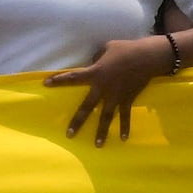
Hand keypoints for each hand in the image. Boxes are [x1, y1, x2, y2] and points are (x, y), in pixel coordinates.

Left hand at [54, 33, 181, 140]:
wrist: (147, 57)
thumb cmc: (126, 49)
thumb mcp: (107, 48)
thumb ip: (97, 59)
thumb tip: (95, 64)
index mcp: (95, 73)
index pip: (73, 77)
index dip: (58, 80)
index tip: (45, 84)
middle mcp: (103, 88)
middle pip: (87, 107)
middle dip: (78, 121)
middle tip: (69, 135)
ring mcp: (116, 96)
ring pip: (106, 117)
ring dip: (102, 131)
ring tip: (97, 145)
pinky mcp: (128, 99)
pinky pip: (125, 115)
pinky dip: (125, 127)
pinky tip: (123, 138)